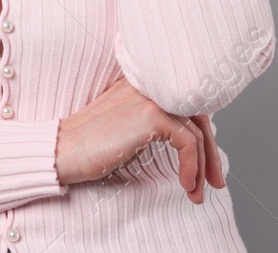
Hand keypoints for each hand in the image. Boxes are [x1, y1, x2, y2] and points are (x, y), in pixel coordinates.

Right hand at [55, 76, 225, 204]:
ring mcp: (150, 97)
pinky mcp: (151, 115)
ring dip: (202, 167)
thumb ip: (154, 123)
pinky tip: (184, 183)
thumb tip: (190, 142)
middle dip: (210, 153)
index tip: (206, 166)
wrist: (63, 151)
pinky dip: (192, 167)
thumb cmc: (90, 145)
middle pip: (198, 115)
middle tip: (214, 182)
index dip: (202, 135)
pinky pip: (188, 142)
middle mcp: (148, 84)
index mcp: (142, 84)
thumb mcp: (128, 128)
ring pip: (197, 131)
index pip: (186, 104)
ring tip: (196, 192)